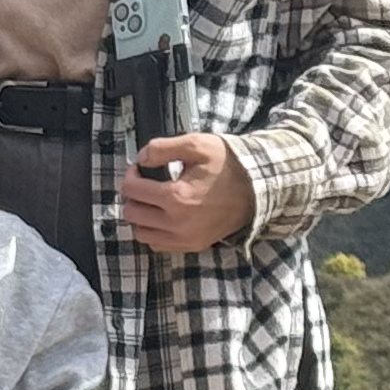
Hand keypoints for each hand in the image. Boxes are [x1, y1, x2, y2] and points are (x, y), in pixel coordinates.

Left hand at [122, 132, 256, 253]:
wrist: (259, 187)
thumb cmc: (229, 164)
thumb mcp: (197, 145)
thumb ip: (161, 148)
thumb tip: (140, 160)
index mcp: (177, 198)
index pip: (131, 189)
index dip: (131, 174)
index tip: (141, 168)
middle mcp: (179, 223)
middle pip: (132, 212)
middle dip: (134, 195)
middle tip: (146, 183)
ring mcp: (186, 238)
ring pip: (141, 232)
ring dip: (141, 215)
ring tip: (153, 200)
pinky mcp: (194, 245)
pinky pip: (158, 244)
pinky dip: (154, 231)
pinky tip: (163, 215)